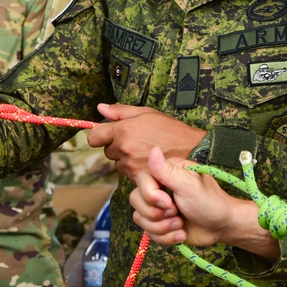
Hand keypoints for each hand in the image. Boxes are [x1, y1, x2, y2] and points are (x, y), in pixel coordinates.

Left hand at [88, 103, 205, 179]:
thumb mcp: (147, 113)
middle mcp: (124, 148)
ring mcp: (131, 165)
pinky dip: (135, 170)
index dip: (100, 135)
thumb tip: (100, 108)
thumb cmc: (171, 130)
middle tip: (136, 141)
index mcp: (123, 130)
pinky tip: (148, 162)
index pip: (94, 137)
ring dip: (126, 159)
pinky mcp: (138, 178)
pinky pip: (127, 174)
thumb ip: (120, 111)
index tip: (107, 134)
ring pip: (118, 163)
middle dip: (117, 146)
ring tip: (145, 151)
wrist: (192, 150)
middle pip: (107, 151)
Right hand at [130, 147, 275, 258]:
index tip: (168, 203)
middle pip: (136, 200)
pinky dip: (166, 237)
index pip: (141, 180)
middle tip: (177, 213)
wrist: (222, 227)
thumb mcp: (189, 186)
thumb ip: (167, 171)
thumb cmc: (211, 202)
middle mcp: (159, 188)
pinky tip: (181, 234)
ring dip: (162, 227)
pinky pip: (148, 233)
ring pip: (140, 218)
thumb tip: (153, 149)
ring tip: (180, 225)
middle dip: (156, 214)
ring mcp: (159, 207)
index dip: (150, 195)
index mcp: (166, 172)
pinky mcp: (160, 224)